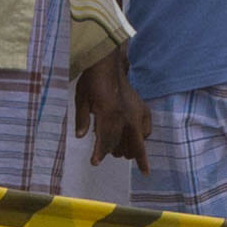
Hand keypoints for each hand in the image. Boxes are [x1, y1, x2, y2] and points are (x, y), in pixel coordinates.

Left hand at [74, 46, 149, 163]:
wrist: (108, 63)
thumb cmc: (92, 81)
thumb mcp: (81, 99)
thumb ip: (81, 119)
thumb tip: (80, 136)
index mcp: (109, 113)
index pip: (106, 140)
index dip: (99, 153)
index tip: (95, 162)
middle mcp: (126, 115)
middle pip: (126, 145)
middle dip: (115, 153)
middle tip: (108, 155)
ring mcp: (136, 112)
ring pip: (138, 141)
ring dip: (128, 148)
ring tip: (120, 151)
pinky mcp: (142, 108)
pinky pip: (146, 130)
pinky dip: (141, 137)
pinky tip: (134, 138)